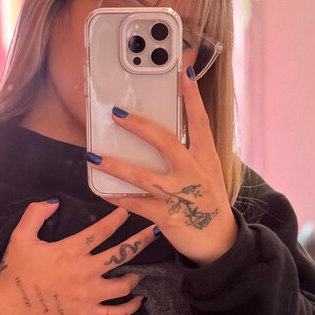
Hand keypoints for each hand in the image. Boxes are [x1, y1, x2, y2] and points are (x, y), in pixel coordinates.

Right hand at [0, 201, 157, 314]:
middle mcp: (85, 272)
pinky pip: (116, 312)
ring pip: (124, 285)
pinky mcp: (88, 314)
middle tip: (154, 234)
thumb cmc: (15, 274)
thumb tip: (53, 201)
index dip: (117, 219)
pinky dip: (130, 307)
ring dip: (135, 276)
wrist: (9, 311)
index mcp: (70, 251)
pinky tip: (138, 300)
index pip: (101, 231)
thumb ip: (35, 214)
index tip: (128, 210)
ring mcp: (89, 295)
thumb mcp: (19, 238)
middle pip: (121, 254)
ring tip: (140, 270)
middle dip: (141, 242)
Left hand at [86, 65, 238, 265]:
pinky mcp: (166, 217)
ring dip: (115, 166)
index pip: (200, 121)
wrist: (220, 242)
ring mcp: (179, 195)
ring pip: (142, 176)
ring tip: (93, 157)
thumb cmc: (208, 203)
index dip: (192, 96)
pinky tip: (100, 189)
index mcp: (206, 158)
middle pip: (165, 143)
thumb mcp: (208, 172)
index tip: (184, 71)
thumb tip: (161, 133)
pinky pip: (135, 204)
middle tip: (117, 114)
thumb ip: (190, 152)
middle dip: (139, 126)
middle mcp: (194, 173)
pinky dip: (116, 197)